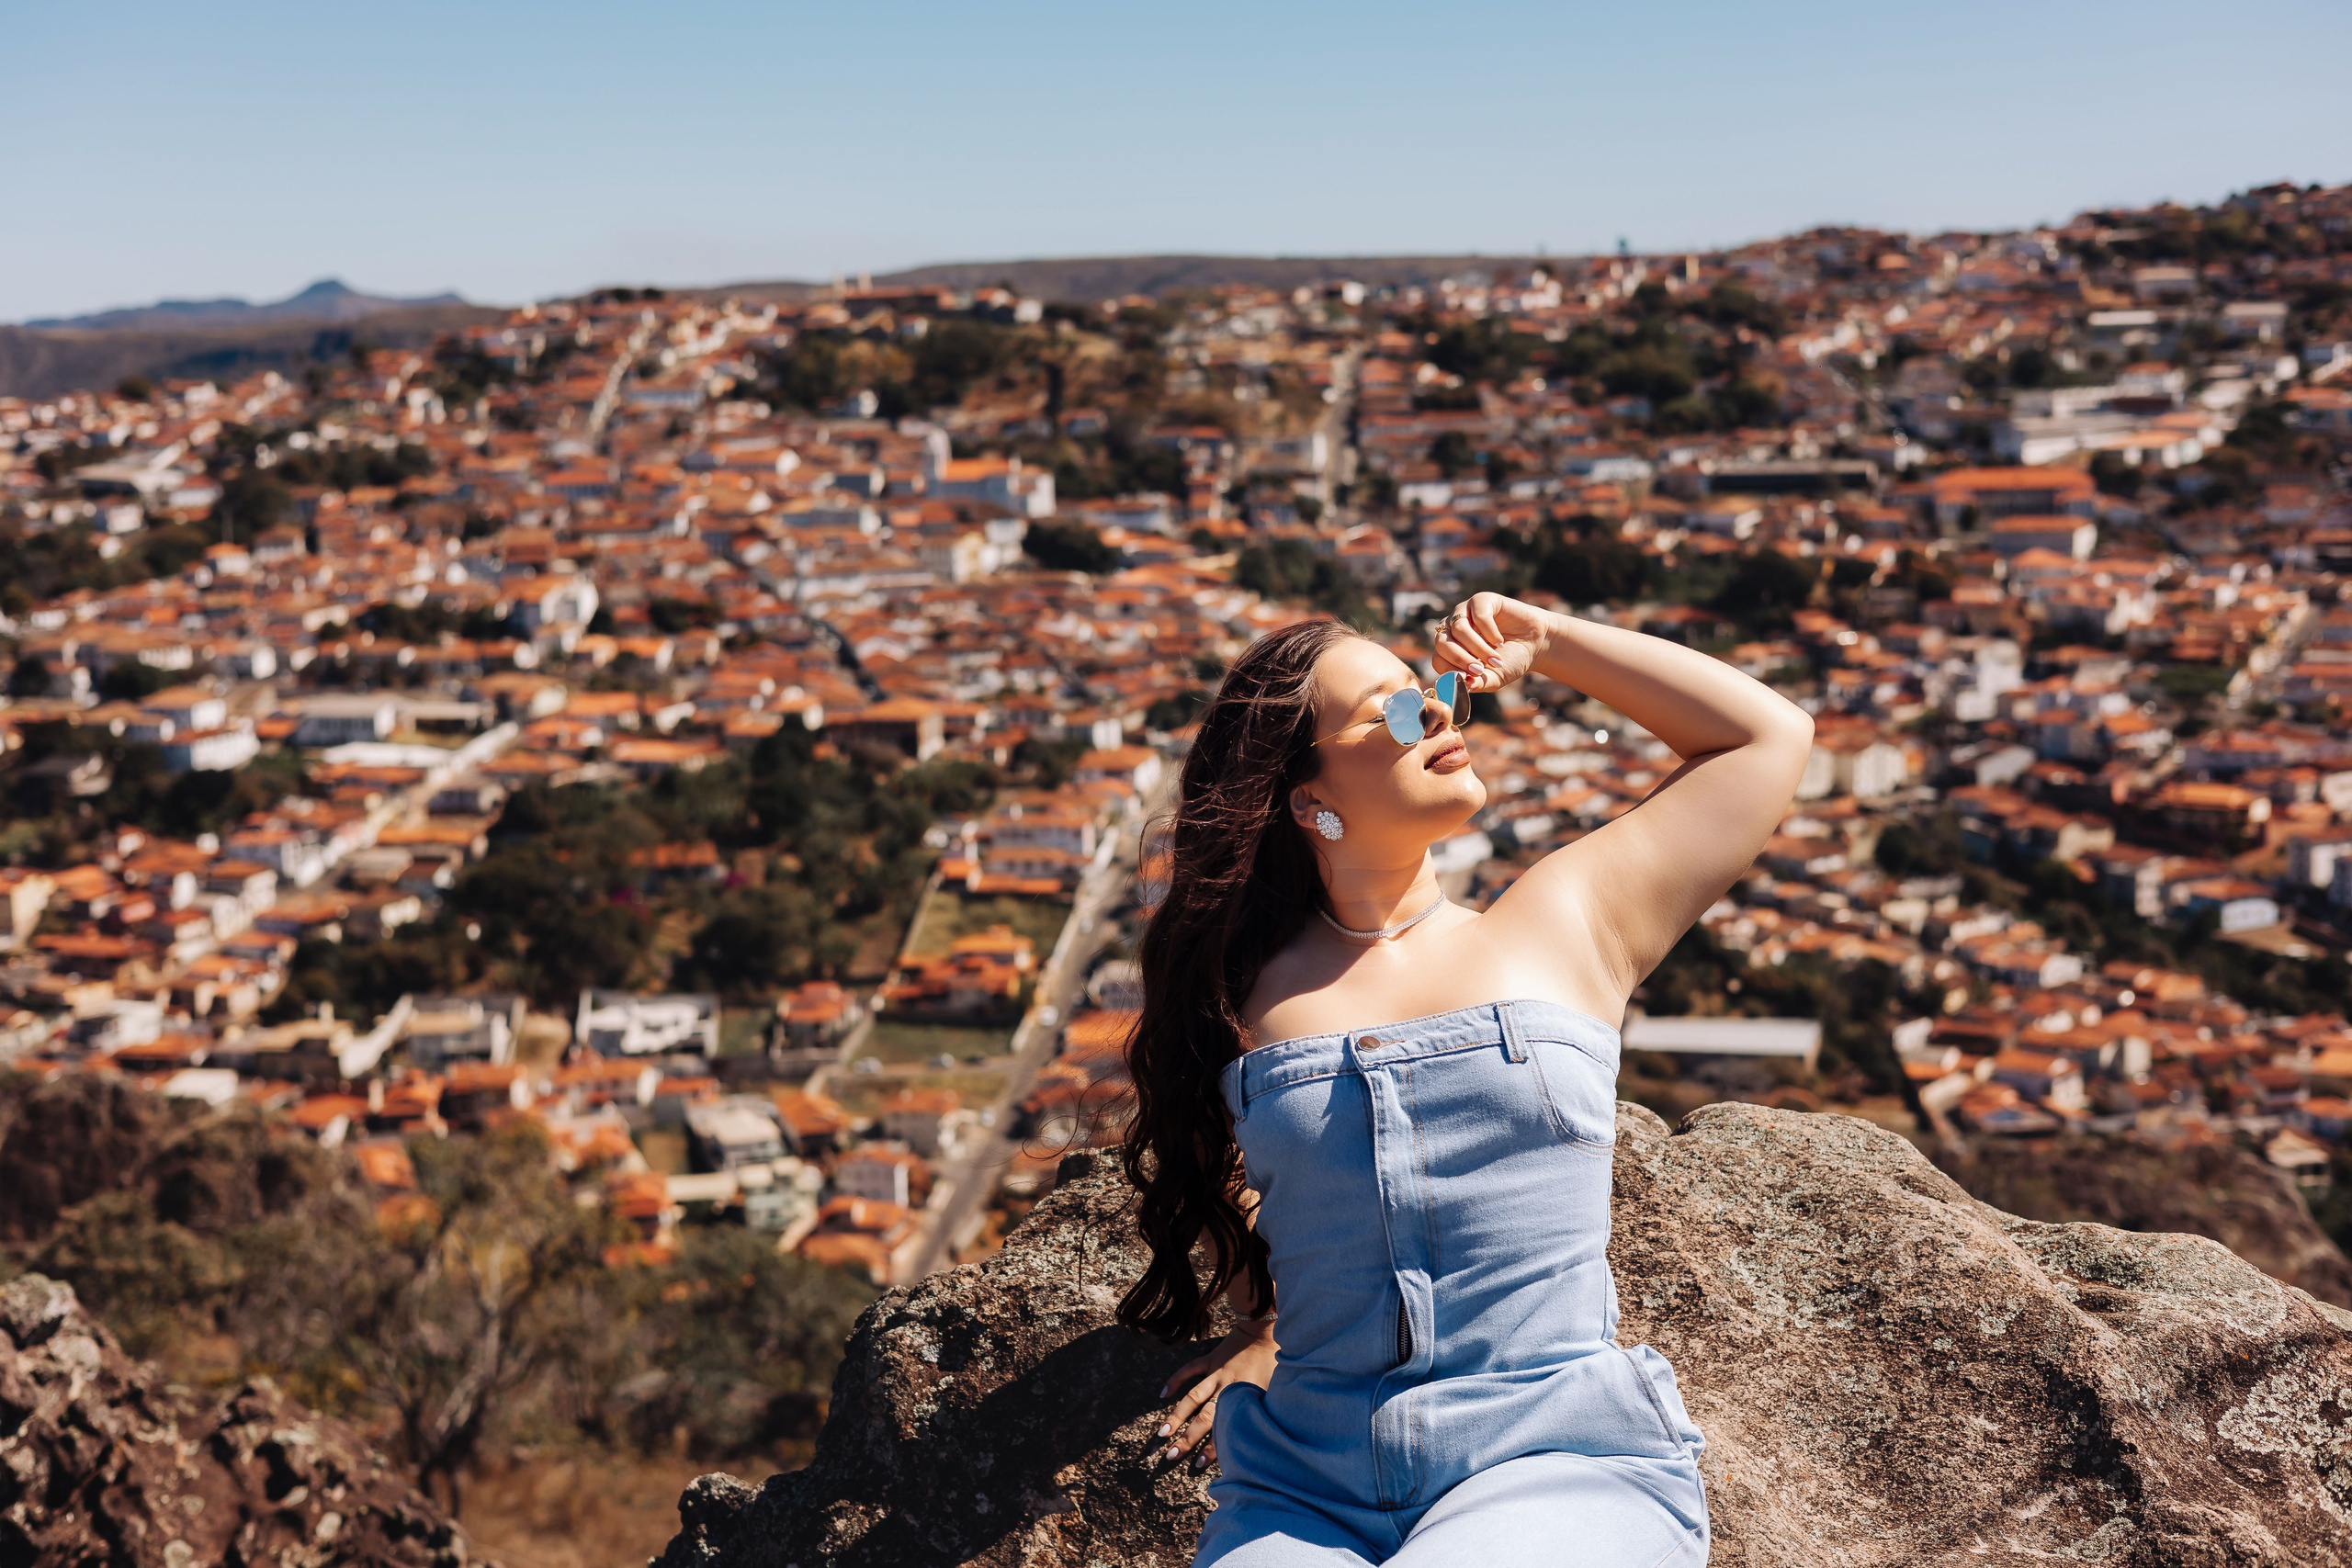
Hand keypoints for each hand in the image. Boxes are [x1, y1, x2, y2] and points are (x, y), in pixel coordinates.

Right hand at [1156, 1317, 1277, 1471]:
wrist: (1265, 1330)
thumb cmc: (1274, 1362)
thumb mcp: (1274, 1391)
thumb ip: (1263, 1411)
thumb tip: (1262, 1436)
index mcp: (1242, 1397)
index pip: (1224, 1428)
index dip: (1212, 1447)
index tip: (1197, 1464)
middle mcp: (1226, 1387)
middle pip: (1202, 1417)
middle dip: (1186, 1438)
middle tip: (1170, 1455)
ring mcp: (1215, 1372)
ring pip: (1192, 1397)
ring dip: (1176, 1415)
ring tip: (1162, 1433)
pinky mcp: (1211, 1359)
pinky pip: (1190, 1369)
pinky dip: (1176, 1380)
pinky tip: (1163, 1393)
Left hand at [1433, 592, 1553, 691]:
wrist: (1535, 643)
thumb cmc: (1511, 660)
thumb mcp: (1494, 678)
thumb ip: (1477, 683)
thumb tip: (1464, 686)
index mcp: (1451, 648)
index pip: (1438, 659)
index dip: (1451, 671)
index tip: (1469, 678)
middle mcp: (1453, 628)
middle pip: (1442, 642)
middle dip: (1460, 659)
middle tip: (1479, 670)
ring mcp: (1465, 611)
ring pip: (1458, 629)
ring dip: (1477, 648)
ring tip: (1496, 659)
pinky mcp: (1482, 600)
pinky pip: (1478, 615)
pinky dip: (1489, 632)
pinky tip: (1500, 642)